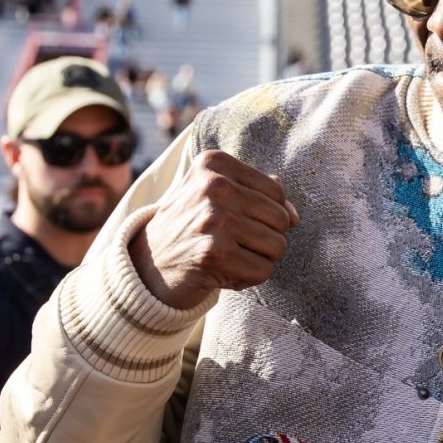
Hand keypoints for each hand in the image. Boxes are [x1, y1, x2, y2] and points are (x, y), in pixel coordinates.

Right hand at [131, 148, 298, 309]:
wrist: (149, 265)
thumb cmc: (193, 227)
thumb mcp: (217, 196)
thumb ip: (260, 194)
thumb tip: (294, 215)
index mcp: (215, 163)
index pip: (277, 191)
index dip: (268, 214)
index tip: (236, 220)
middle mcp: (214, 186)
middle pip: (282, 220)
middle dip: (265, 238)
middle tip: (232, 242)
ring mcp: (214, 219)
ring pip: (278, 246)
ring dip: (258, 259)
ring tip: (228, 255)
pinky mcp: (216, 253)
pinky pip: (264, 271)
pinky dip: (248, 278)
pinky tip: (222, 271)